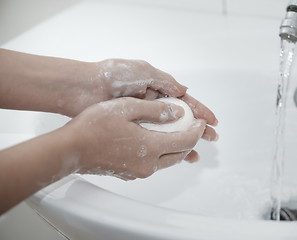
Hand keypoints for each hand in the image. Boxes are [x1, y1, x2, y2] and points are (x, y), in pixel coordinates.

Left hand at [65, 59, 218, 140]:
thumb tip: (184, 91)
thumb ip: (164, 82)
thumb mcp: (143, 72)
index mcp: (157, 89)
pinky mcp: (130, 129)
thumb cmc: (113, 75)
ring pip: (168, 133)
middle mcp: (151, 105)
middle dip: (196, 129)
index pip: (183, 102)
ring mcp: (141, 119)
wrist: (83, 88)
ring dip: (183, 142)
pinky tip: (172, 156)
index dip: (199, 111)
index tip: (212, 121)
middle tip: (211, 138)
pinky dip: (164, 148)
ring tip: (195, 154)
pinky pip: (152, 141)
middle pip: (180, 120)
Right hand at [67, 97, 205, 179]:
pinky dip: (162, 155)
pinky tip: (157, 145)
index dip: (197, 130)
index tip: (201, 122)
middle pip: (179, 154)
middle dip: (191, 141)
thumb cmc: (95, 126)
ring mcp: (138, 172)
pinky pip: (153, 165)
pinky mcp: (129, 174)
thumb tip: (177, 111)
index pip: (185, 140)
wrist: (71, 149)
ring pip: (167, 162)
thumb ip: (156, 110)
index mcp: (151, 147)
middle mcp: (149, 164)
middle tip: (195, 128)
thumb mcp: (128, 108)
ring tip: (180, 136)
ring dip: (177, 149)